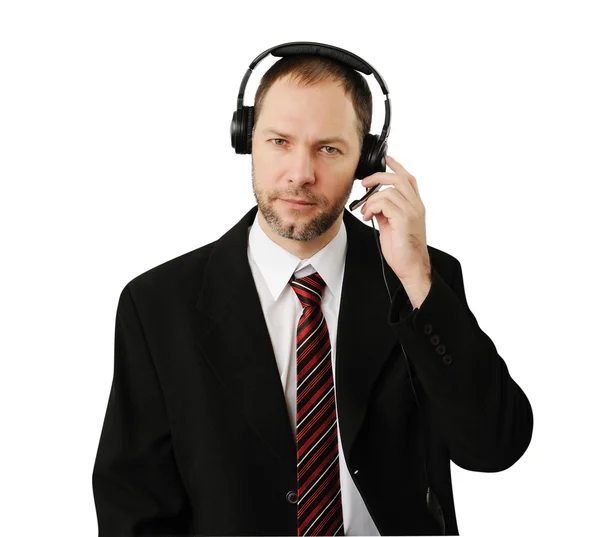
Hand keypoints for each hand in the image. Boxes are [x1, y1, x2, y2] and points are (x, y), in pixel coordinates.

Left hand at [360, 155, 430, 284]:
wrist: (411, 267)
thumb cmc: (402, 250)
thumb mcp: (392, 225)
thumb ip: (386, 211)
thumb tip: (374, 202)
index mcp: (415, 206)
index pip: (408, 179)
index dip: (397, 167)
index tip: (387, 159)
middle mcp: (416, 206)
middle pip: (399, 178)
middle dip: (378, 176)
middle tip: (364, 184)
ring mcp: (412, 211)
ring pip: (388, 190)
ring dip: (371, 200)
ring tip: (366, 212)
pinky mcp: (404, 219)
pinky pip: (384, 202)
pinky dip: (372, 207)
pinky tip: (368, 217)